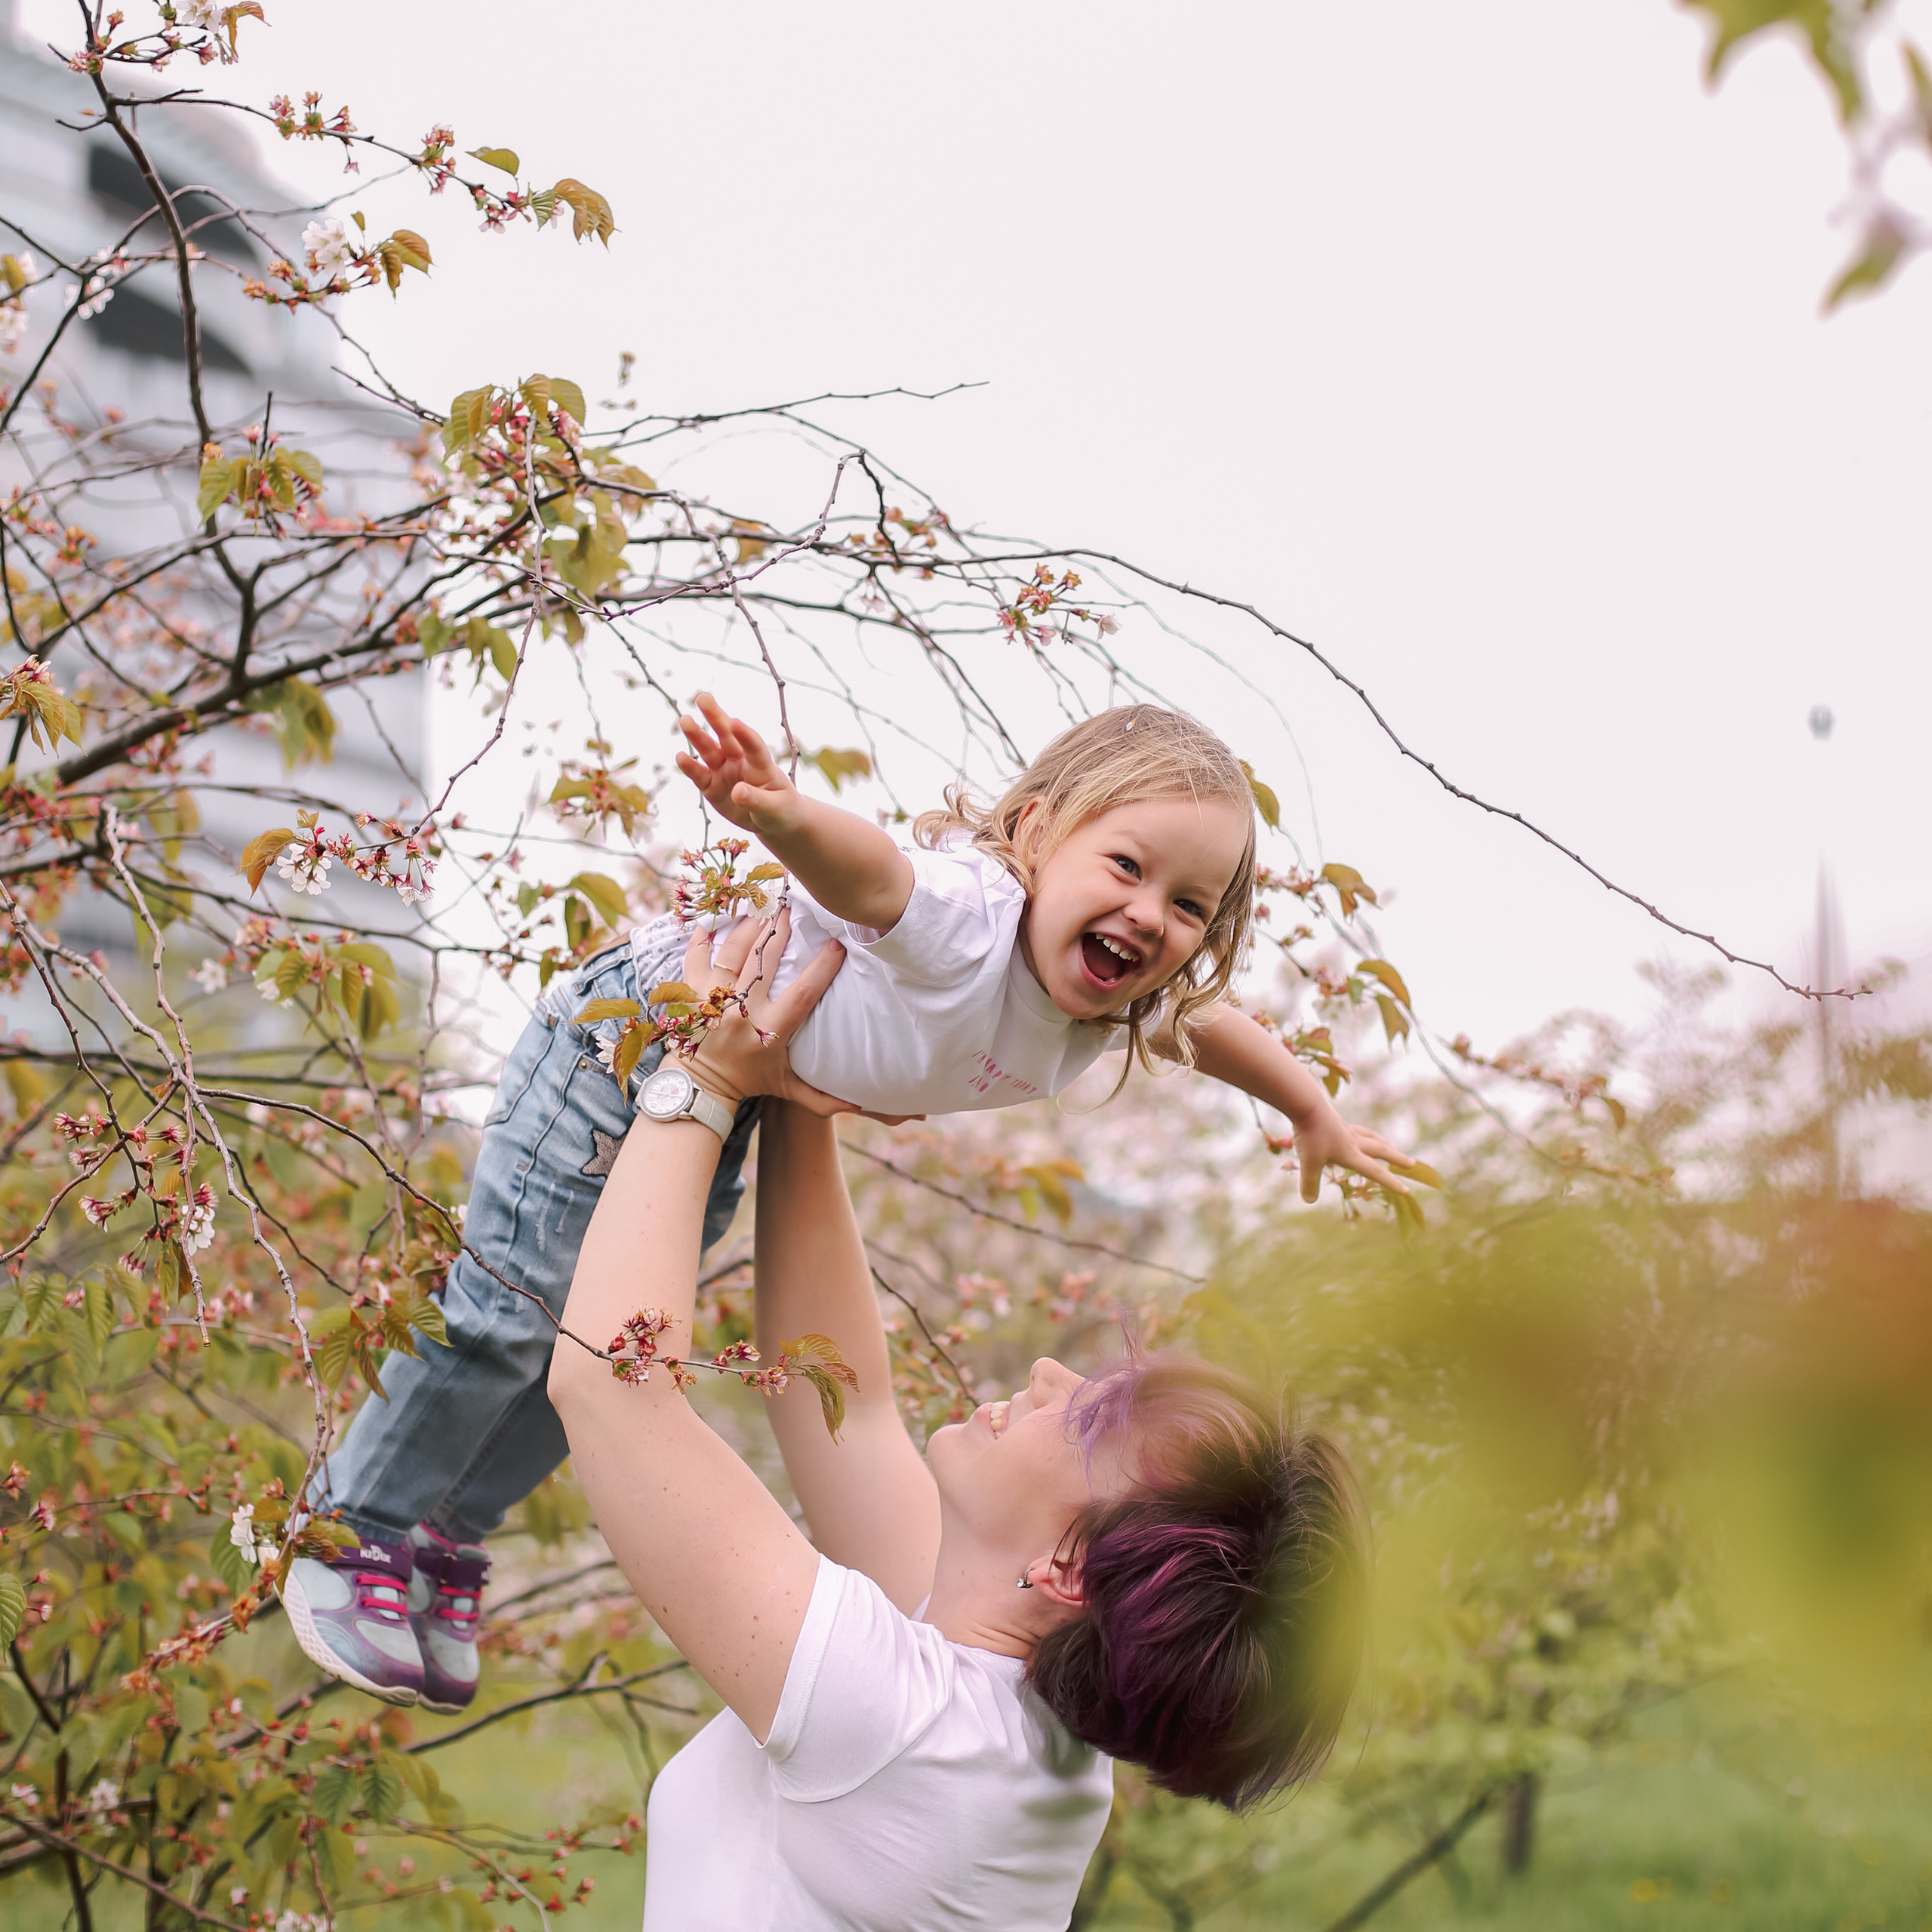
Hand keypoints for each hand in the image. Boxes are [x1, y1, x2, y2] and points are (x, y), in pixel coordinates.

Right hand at [675, 693, 800, 841]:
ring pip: (709, 750)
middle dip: (716, 718)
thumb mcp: (775, 809)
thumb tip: (737, 792)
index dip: (745, 735)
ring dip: (697, 736)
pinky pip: (699, 775)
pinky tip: (680, 756)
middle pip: (727, 737)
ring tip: (685, 720)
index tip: (735, 722)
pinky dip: (689, 767)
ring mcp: (724, 772)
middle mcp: (740, 762)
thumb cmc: (780, 809)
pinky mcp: (711, 786)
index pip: (754, 747)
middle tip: (702, 698)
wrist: (771, 820)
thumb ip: (757, 800)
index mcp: (762, 765)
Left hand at [680, 908, 856, 1117]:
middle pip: (764, 961)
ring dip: (749, 928)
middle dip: (780, 931)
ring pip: (732, 953)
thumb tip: (861, 1105)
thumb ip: (823, 1099)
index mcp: (769, 1030)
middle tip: (792, 908)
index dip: (822, 968)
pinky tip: (716, 920)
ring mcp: (712, 1000)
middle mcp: (740, 1012)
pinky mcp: (690, 994)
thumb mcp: (788, 1089)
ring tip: (762, 909)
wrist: (698, 1086)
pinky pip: (695, 957)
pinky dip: (703, 937)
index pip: (802, 993)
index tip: (838, 945)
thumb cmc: (749, 1080)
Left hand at [1286, 1102, 1412, 1204]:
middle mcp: (1352, 1140)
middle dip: (1396, 1158)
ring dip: (1383, 1143)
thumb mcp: (1309, 1162)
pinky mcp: (1335, 1119)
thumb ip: (1310, 1183)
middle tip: (1412, 1163)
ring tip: (1390, 1147)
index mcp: (1351, 1153)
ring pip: (1370, 1136)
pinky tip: (1355, 1134)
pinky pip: (1354, 1129)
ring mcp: (1345, 1128)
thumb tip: (1310, 1200)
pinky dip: (1361, 1134)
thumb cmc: (1310, 1133)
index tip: (1406, 1190)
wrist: (1305, 1101)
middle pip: (1380, 1150)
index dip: (1390, 1182)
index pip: (1375, 1171)